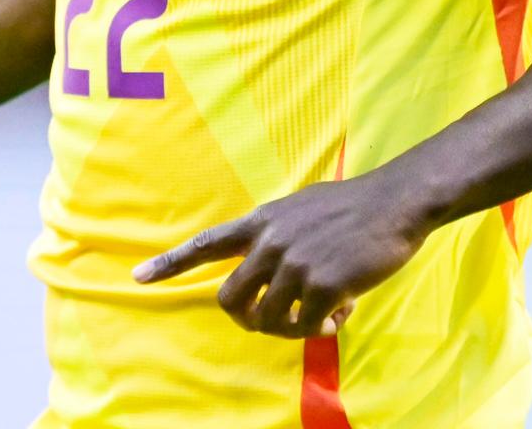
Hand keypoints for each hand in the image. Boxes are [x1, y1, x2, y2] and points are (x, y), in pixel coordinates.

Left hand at [132, 173, 428, 338]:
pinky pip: (307, 326)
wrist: (394, 203)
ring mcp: (294, 264)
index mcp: (262, 222)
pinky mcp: (322, 285)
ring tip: (319, 318)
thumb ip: (278, 234)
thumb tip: (272, 267)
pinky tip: (341, 314)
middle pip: (231, 298)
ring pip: (269, 318)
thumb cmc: (352, 206)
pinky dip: (322, 328)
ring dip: (291, 328)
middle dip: (247, 319)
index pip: (206, 243)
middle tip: (272, 322)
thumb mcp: (301, 209)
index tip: (138, 277)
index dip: (171, 263)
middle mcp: (270, 243)